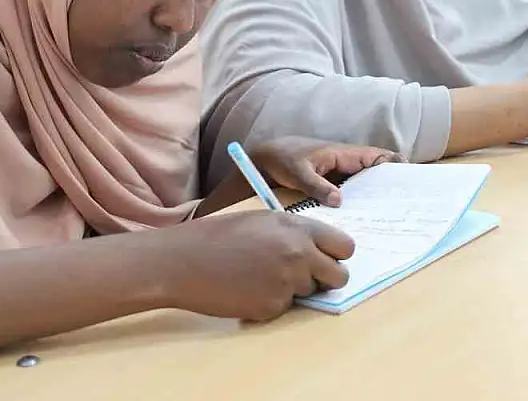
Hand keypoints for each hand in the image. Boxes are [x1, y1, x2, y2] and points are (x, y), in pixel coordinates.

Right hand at [163, 211, 353, 320]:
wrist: (183, 261)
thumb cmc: (218, 236)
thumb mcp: (262, 220)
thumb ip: (294, 232)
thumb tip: (318, 250)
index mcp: (298, 227)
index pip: (345, 246)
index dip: (337, 255)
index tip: (328, 260)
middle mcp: (298, 254)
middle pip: (338, 276)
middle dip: (325, 278)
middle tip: (303, 277)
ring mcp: (286, 282)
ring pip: (309, 293)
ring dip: (293, 289)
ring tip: (259, 276)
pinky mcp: (272, 307)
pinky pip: (284, 308)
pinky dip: (270, 302)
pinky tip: (246, 290)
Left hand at [250, 137, 402, 206]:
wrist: (264, 160)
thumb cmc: (282, 159)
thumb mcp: (298, 172)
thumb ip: (318, 186)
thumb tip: (339, 201)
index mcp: (343, 153)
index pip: (376, 156)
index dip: (394, 164)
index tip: (407, 179)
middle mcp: (345, 163)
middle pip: (376, 173)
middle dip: (390, 185)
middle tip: (404, 206)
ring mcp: (340, 175)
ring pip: (365, 185)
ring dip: (376, 197)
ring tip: (390, 217)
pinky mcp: (332, 185)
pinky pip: (352, 193)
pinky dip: (360, 203)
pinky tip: (363, 221)